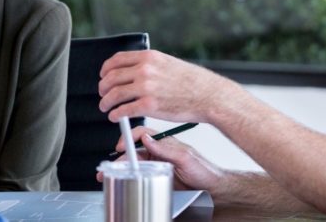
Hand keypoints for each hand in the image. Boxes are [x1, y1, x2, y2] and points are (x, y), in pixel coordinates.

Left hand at [98, 50, 230, 122]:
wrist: (208, 95)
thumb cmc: (192, 82)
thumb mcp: (168, 63)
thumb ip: (150, 65)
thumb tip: (133, 72)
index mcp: (149, 57)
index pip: (117, 60)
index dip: (106, 69)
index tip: (103, 76)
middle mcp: (145, 70)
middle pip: (112, 77)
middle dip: (103, 87)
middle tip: (102, 94)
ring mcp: (146, 88)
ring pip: (114, 94)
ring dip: (106, 102)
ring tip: (105, 107)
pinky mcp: (149, 106)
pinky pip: (124, 110)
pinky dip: (115, 114)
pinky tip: (115, 117)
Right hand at [110, 127, 226, 192]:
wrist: (213, 189)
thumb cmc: (205, 171)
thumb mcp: (185, 158)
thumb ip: (165, 149)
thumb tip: (147, 138)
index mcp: (165, 143)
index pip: (142, 135)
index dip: (129, 138)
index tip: (121, 146)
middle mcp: (160, 152)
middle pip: (135, 151)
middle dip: (120, 157)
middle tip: (111, 166)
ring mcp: (159, 164)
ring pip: (136, 164)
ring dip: (123, 168)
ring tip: (112, 175)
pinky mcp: (159, 176)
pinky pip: (142, 175)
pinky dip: (131, 176)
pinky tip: (125, 180)